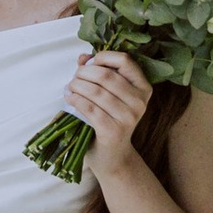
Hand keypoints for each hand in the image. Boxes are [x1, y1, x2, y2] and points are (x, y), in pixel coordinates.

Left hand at [66, 47, 151, 182]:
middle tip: (74, 77)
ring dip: (77, 86)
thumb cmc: (110, 119)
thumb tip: (83, 57)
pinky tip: (69, 97)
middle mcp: (140, 102)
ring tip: (70, 87)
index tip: (90, 63)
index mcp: (143, 88)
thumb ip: (98, 72)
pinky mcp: (113, 131)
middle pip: (106, 75)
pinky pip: (89, 108)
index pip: (125, 61)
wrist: (113, 155)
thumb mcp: (109, 94)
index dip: (104, 57)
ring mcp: (129, 117)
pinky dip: (75, 100)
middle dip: (84, 73)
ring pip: (96, 91)